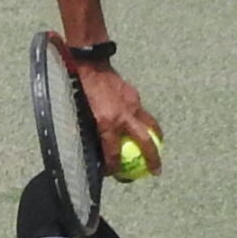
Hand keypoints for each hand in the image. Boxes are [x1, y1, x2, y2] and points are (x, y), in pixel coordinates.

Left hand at [74, 61, 162, 175]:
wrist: (89, 63)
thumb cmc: (78, 89)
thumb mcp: (78, 114)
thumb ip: (87, 132)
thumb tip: (90, 149)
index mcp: (107, 122)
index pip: (113, 152)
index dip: (113, 167)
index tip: (113, 174)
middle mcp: (123, 115)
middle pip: (144, 142)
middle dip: (152, 159)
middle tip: (156, 171)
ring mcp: (132, 105)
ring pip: (150, 126)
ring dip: (156, 139)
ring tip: (158, 149)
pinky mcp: (134, 96)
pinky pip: (142, 113)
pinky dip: (144, 122)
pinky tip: (140, 126)